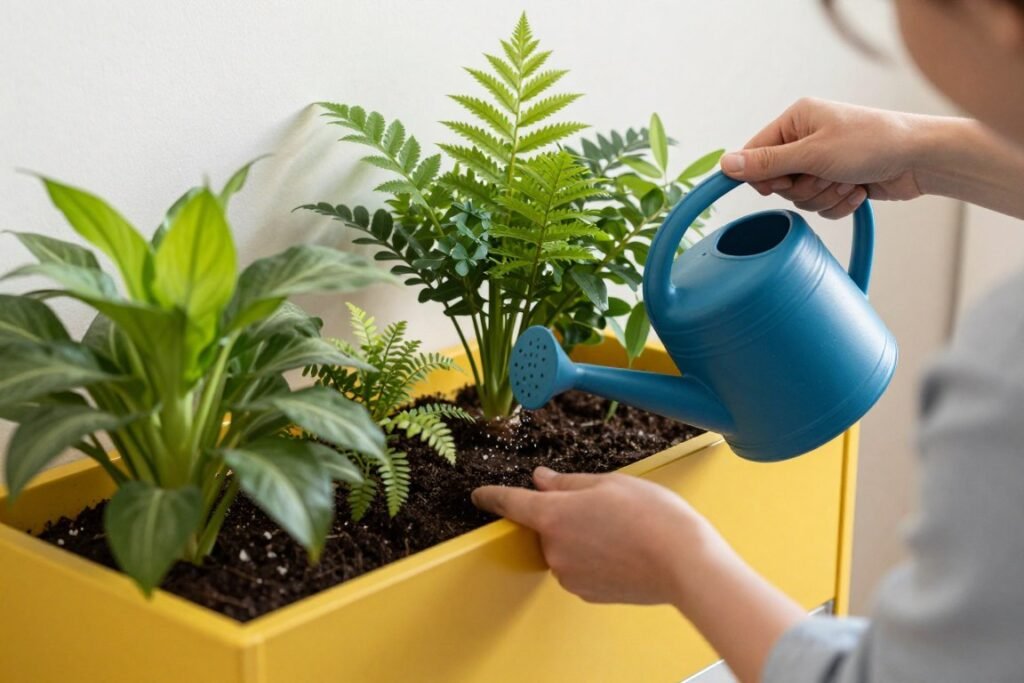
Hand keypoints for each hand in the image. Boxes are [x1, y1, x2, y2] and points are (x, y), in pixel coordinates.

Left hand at [472, 466, 807, 682]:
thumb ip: (566, 482)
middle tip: (605, 506)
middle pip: (545, 525)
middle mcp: (553, 549)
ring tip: (622, 529)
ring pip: (565, 547)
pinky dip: (594, 558)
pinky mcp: (587, 593)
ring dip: (581, 537)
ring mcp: (569, 575)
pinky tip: (622, 550)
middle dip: (565, 514)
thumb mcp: (608, 483)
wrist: (684, 563)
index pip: (510, 503)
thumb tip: (539, 479)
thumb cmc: (651, 515)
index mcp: (553, 515)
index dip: (491, 496)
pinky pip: (580, 568)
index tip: (478, 495)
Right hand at [720, 98, 925, 218]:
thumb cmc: (872, 143)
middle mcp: (806, 138)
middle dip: (803, 186)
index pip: (755, 152)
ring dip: (823, 196)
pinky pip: (820, 206)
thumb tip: (726, 164)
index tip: (778, 184)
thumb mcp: (813, 153)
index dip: (762, 175)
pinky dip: (838, 204)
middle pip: (777, 181)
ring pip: (799, 198)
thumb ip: (767, 162)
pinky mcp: (838, 181)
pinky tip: (858, 190)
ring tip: (848, 180)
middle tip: (827, 174)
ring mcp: (823, 161)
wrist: (921, 159)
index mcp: (796, 120)